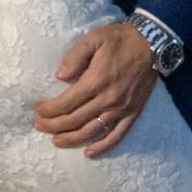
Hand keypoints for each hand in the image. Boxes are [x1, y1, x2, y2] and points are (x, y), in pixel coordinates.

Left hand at [33, 21, 158, 157]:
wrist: (153, 44)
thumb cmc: (120, 39)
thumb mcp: (93, 38)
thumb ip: (75, 56)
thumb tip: (59, 76)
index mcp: (96, 80)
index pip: (67, 103)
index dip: (49, 110)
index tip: (38, 111)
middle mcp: (108, 99)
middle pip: (75, 120)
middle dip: (53, 125)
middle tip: (39, 126)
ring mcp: (122, 109)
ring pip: (92, 132)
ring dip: (71, 139)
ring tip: (55, 141)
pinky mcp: (133, 113)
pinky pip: (117, 136)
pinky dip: (103, 147)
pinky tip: (89, 153)